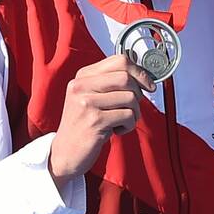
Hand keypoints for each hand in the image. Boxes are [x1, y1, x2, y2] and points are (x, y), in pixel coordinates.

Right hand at [48, 54, 155, 192]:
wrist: (65, 152)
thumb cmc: (85, 124)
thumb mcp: (93, 97)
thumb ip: (112, 83)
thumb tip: (144, 73)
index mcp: (83, 76)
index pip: (120, 61)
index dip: (140, 72)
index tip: (148, 85)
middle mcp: (81, 86)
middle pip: (126, 78)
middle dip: (138, 94)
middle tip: (132, 108)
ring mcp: (86, 102)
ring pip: (130, 98)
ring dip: (134, 113)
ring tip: (122, 122)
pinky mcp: (94, 120)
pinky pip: (128, 116)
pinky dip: (128, 126)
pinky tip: (116, 131)